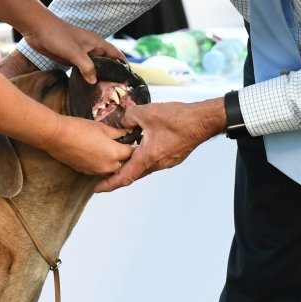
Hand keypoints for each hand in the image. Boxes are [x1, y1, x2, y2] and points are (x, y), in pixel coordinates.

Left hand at [23, 11, 125, 84]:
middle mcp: (91, 49)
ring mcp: (81, 54)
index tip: (130, 77)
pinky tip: (87, 88)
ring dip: (99, 77)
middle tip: (117, 90)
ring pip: (94, 68)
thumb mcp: (75, 53)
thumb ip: (87, 67)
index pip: (116, 55)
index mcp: (97, 43)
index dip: (124, 65)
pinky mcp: (72, 59)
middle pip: (107, 63)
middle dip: (112, 74)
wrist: (37, 28)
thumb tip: (94, 81)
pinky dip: (86, 78)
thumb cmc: (58, 35)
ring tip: (104, 92)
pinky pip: (83, 70)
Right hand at [42, 114, 134, 175]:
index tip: (133, 141)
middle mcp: (108, 166)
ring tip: (110, 150)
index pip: (132, 153)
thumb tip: (126, 134)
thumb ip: (117, 133)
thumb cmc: (79, 129)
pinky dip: (102, 165)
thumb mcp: (102, 128)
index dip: (133, 146)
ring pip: (112, 170)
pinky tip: (97, 154)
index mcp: (115, 153)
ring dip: (114, 163)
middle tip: (123, 146)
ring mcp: (97, 171)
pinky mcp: (87, 172)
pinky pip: (100, 171)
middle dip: (124, 156)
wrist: (57, 137)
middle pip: (124, 164)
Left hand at [94, 98, 226, 191]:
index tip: (98, 189)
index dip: (109, 184)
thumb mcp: (147, 112)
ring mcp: (166, 162)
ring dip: (132, 166)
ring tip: (119, 161)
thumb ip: (129, 117)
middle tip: (103, 175)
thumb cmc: (179, 119)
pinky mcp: (172, 158)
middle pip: (133, 175)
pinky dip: (143, 159)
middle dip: (117, 176)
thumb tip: (122, 122)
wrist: (202, 121)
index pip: (125, 176)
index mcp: (148, 156)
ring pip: (144, 168)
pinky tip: (140, 149)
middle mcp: (157, 164)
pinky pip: (154, 162)